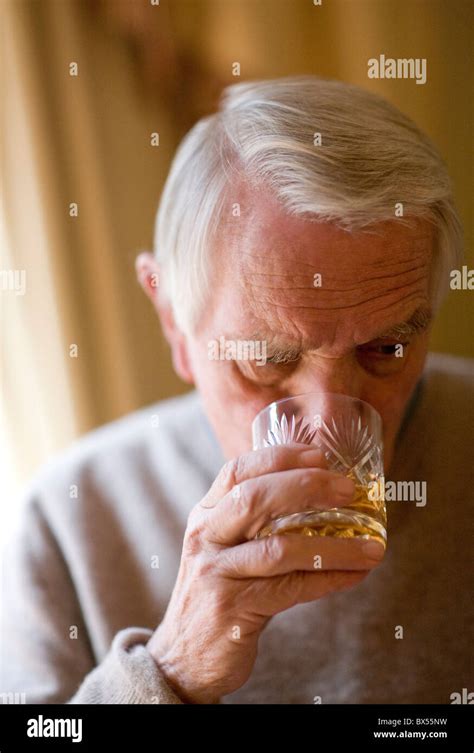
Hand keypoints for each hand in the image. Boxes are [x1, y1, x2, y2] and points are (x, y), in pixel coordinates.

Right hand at [147, 443, 384, 702]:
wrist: (184, 656)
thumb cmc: (220, 591)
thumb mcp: (225, 547)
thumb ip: (256, 522)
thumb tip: (323, 498)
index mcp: (206, 514)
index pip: (237, 471)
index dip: (280, 457)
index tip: (320, 454)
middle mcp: (206, 537)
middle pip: (254, 499)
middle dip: (306, 487)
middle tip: (348, 489)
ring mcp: (216, 573)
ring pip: (279, 549)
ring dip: (333, 546)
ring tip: (372, 547)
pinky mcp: (233, 608)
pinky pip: (290, 589)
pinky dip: (327, 580)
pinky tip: (354, 575)